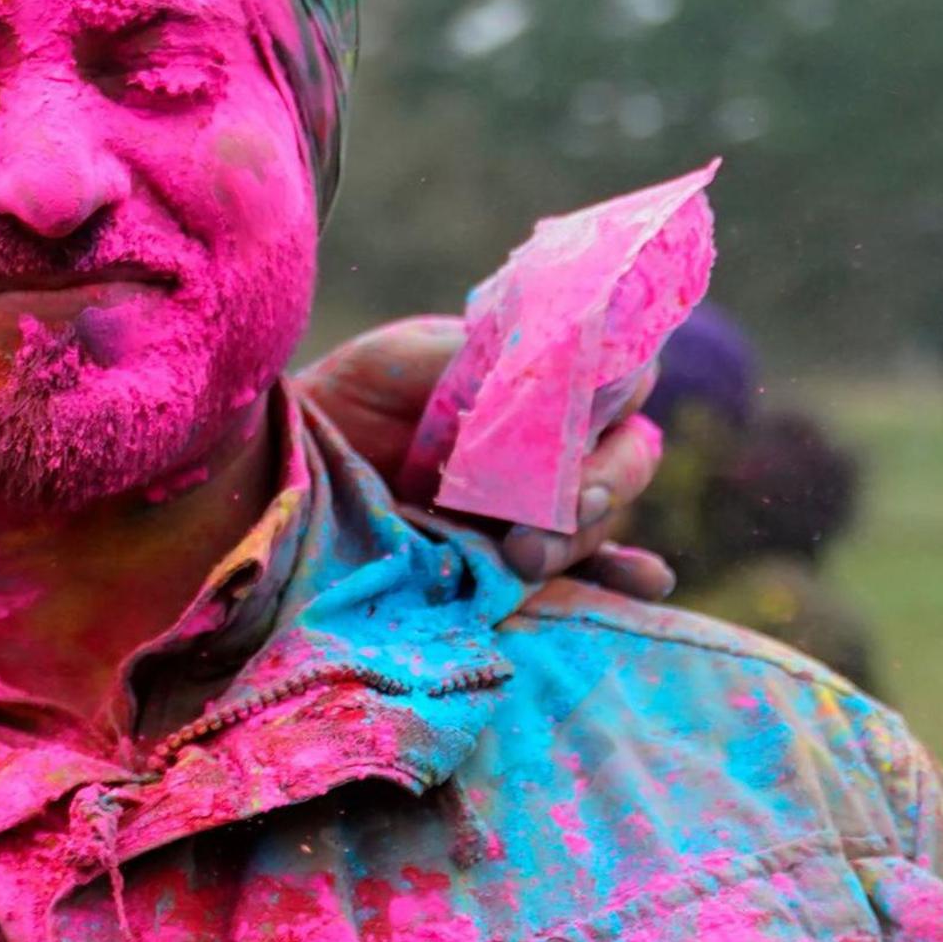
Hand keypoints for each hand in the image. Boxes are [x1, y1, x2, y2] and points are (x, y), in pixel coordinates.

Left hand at [295, 315, 674, 598]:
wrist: (301, 453)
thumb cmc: (357, 392)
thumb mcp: (411, 358)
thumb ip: (482, 363)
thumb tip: (543, 372)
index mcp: (549, 380)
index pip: (622, 381)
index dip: (620, 400)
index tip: (584, 425)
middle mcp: (562, 442)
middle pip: (624, 460)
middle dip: (599, 487)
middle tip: (555, 509)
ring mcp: (545, 503)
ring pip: (598, 521)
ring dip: (579, 542)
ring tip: (529, 558)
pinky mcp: (519, 556)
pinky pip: (587, 573)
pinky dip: (618, 581)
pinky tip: (642, 584)